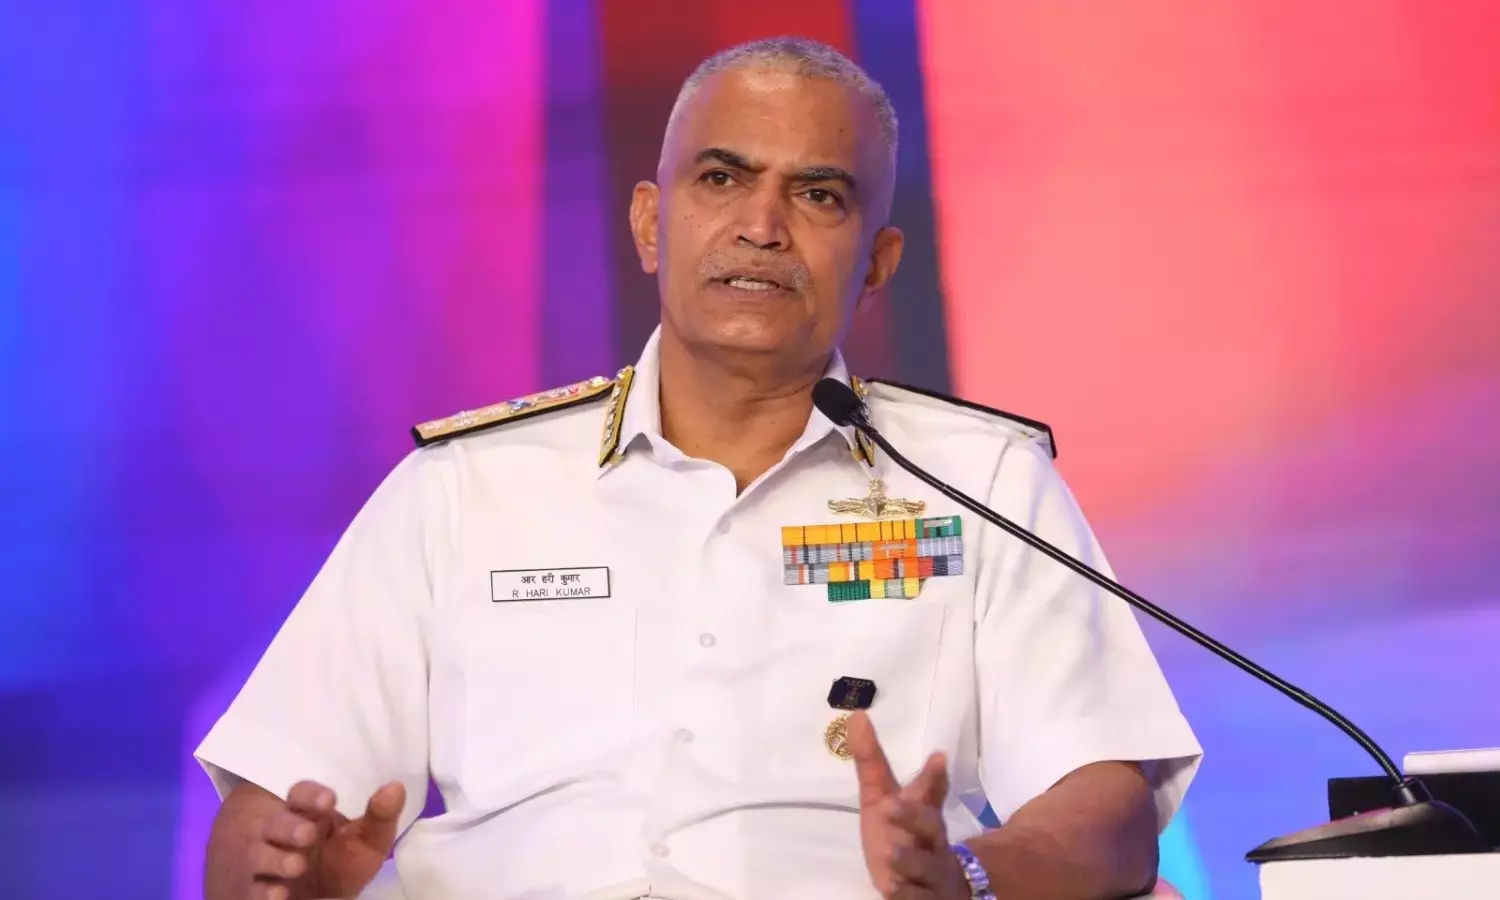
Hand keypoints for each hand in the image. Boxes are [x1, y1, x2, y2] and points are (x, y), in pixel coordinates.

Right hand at [249, 780, 404, 899]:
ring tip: (297, 865)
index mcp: (306, 813)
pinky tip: (277, 895)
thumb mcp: (365, 841)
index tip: (330, 800)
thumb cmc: (339, 862)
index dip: (312, 795)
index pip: (301, 794)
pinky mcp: (253, 889)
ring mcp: (261, 861)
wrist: (312, 898)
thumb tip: (396, 788)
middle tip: (308, 835)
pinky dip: (262, 892)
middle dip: (290, 827)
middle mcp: (278, 832)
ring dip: (276, 859)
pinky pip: (251, 888)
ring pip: (258, 853)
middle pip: (276, 822)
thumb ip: (379, 817)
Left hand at [848, 712, 969, 899]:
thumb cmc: (903, 834)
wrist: (935, 887)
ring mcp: (932, 875)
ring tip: (892, 855)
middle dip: (915, 816)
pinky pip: (920, 899)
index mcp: (923, 815)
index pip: (930, 794)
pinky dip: (909, 896)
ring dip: (911, 861)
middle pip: (932, 827)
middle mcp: (933, 843)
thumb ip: (872, 762)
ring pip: (928, 867)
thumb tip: (856, 715)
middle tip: (891, 806)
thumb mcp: (882, 800)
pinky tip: (893, 890)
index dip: (933, 777)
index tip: (936, 757)